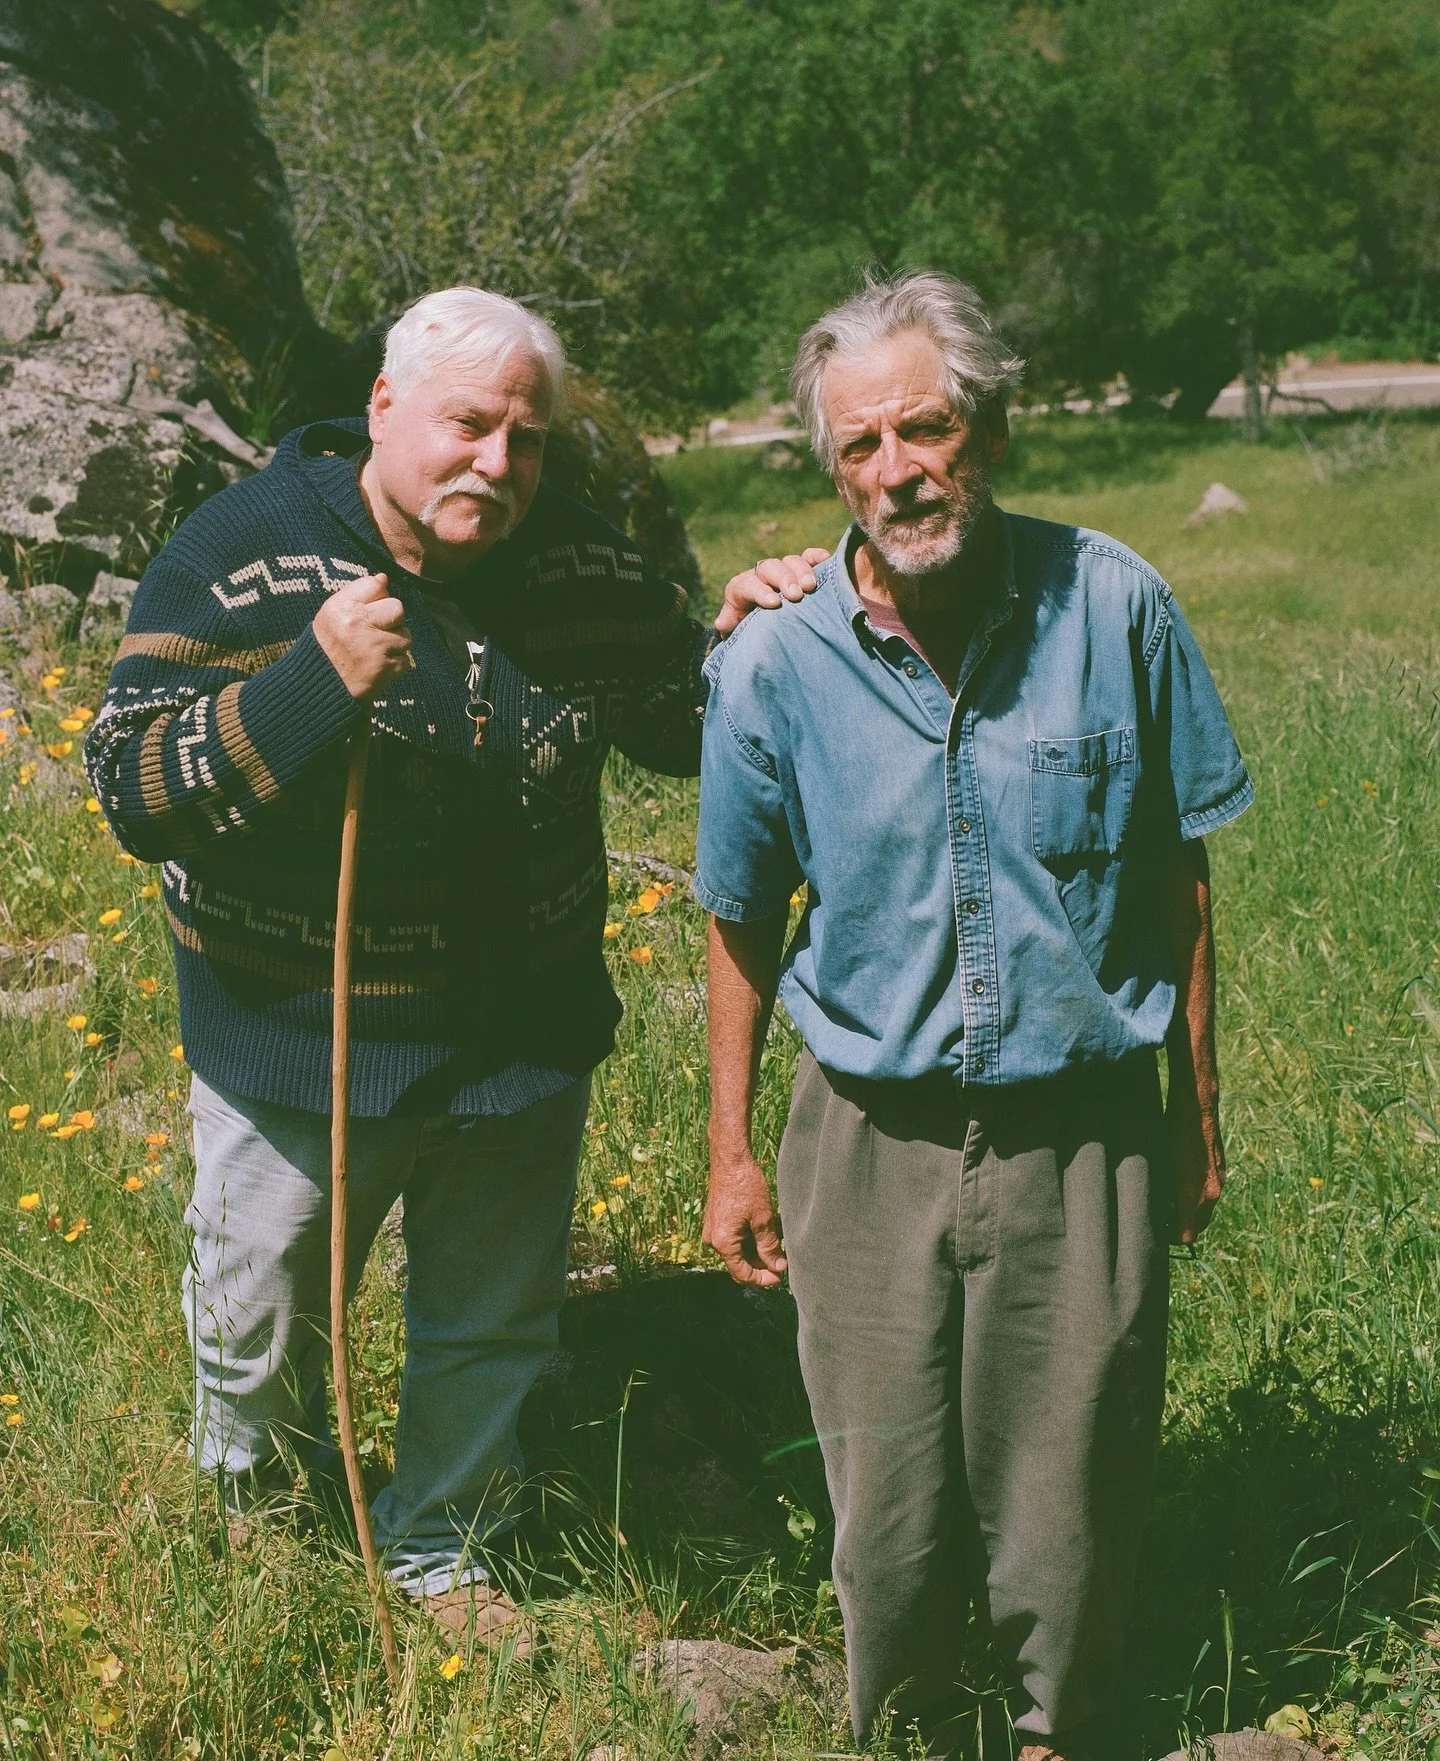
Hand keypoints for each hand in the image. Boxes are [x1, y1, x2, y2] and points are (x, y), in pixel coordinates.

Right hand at [312, 572, 411, 698]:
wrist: (321, 688)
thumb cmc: (328, 648)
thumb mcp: (332, 615)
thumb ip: (357, 595)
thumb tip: (384, 578)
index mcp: (341, 607)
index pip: (375, 585)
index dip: (377, 597)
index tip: (370, 610)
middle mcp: (357, 623)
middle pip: (397, 608)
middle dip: (392, 620)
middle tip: (376, 633)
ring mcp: (373, 646)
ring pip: (406, 635)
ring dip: (395, 645)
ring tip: (375, 652)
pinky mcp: (386, 668)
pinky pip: (406, 660)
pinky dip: (395, 665)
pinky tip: (377, 667)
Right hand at [703, 1152, 787, 1286]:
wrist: (730, 1158)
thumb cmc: (746, 1185)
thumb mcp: (763, 1219)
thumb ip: (770, 1246)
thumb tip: (778, 1268)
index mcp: (722, 1243)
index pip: (742, 1274)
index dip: (763, 1279)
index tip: (781, 1277)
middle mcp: (713, 1240)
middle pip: (740, 1263)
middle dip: (763, 1263)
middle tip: (785, 1259)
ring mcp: (714, 1229)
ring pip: (740, 1249)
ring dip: (760, 1248)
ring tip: (781, 1238)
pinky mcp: (718, 1220)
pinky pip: (736, 1236)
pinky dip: (752, 1236)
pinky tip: (771, 1227)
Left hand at [713, 548, 829, 635]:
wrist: (760, 628)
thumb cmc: (747, 631)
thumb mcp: (735, 629)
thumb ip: (730, 624)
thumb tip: (723, 623)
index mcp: (741, 588)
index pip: (748, 584)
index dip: (760, 591)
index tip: (774, 604)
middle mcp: (761, 575)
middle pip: (771, 568)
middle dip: (784, 579)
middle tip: (796, 595)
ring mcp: (782, 571)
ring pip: (791, 561)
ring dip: (802, 571)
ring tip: (811, 586)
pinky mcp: (800, 570)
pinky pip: (809, 557)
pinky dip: (817, 557)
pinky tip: (827, 560)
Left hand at [1169, 1099, 1224, 1244]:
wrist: (1198, 1107)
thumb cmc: (1172, 1132)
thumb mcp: (1160, 1164)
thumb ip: (1161, 1192)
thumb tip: (1155, 1210)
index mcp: (1196, 1194)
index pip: (1187, 1234)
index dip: (1171, 1239)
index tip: (1157, 1233)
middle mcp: (1212, 1191)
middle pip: (1198, 1226)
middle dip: (1181, 1228)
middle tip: (1160, 1220)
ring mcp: (1220, 1180)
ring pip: (1205, 1210)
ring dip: (1190, 1212)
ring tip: (1169, 1202)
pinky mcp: (1221, 1170)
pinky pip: (1210, 1193)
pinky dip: (1198, 1196)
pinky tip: (1181, 1183)